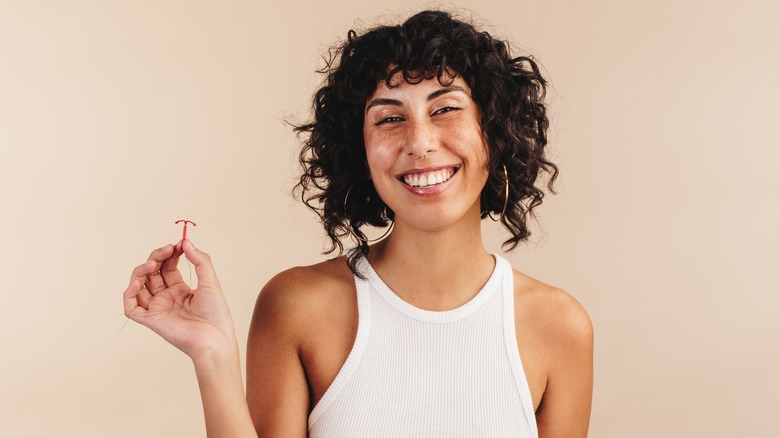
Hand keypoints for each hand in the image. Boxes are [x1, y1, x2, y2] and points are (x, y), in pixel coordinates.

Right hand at [123, 240, 236, 360]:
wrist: (215, 337)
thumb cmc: (216, 313)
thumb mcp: (210, 281)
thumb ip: (200, 260)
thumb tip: (186, 242)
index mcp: (180, 289)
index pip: (167, 266)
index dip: (169, 254)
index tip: (178, 244)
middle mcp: (166, 297)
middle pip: (151, 272)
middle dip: (156, 257)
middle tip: (167, 249)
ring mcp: (157, 307)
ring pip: (138, 285)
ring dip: (141, 271)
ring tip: (152, 263)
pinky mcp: (150, 319)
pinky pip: (131, 306)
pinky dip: (129, 293)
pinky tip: (137, 282)